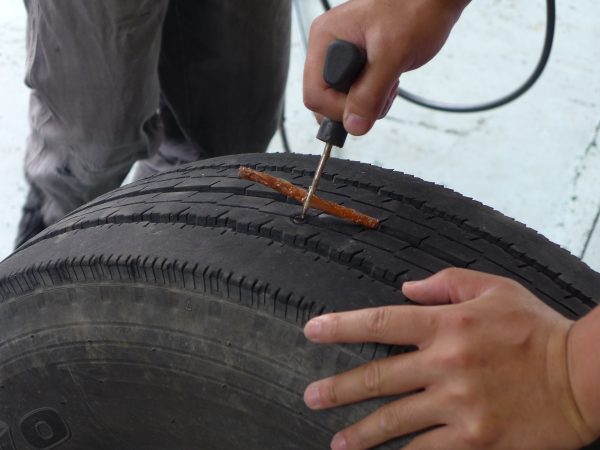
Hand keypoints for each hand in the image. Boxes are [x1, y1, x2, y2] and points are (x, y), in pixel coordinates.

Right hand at [303, 0, 468, 135]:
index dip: (338, 110)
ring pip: (342, 100)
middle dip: (355, 105)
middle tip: (382, 90)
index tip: (365, 110)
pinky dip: (375, 95)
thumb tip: (353, 126)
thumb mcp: (393, 55)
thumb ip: (370, 93)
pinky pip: (356, 93)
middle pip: (324, 100)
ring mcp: (342, 57)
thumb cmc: (416, 9)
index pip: (314, 94)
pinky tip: (389, 78)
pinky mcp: (357, 64)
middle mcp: (328, 48)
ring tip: (390, 79)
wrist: (435, 0)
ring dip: (368, 101)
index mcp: (326, 39)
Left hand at [303, 268, 596, 448]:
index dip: (341, 326)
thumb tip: (406, 288)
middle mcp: (447, 363)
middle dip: (339, 389)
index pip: (380, 322)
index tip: (312, 331)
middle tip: (312, 396)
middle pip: (378, 377)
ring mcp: (460, 404)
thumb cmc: (537, 328)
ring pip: (396, 420)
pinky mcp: (476, 437)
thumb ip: (445, 282)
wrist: (583, 376)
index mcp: (447, 324)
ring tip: (338, 441)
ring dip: (362, 433)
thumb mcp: (494, 288)